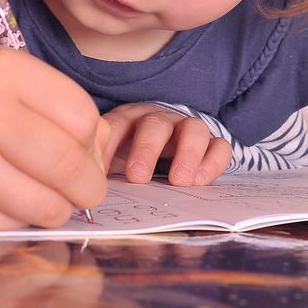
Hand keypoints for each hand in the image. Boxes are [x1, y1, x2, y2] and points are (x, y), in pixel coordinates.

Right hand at [0, 46, 108, 229]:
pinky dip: (19, 220)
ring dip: (56, 208)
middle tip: (83, 192)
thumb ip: (63, 112)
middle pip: (70, 163)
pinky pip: (14, 224)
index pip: (83, 117)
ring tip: (37, 194)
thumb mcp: (10, 87)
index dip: (93, 143)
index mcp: (4, 70)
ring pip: (49, 204)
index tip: (82, 153)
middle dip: (89, 187)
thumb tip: (104, 155)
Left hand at [101, 104, 231, 185]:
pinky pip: (220, 146)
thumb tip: (87, 188)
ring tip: (179, 181)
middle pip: (155, 125)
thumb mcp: (115, 159)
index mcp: (130, 120)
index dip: (109, 145)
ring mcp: (188, 129)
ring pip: (194, 128)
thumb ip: (104, 168)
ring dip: (187, 154)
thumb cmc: (134, 158)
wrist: (169, 152)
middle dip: (146, 150)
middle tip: (138, 177)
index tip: (101, 171)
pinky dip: (213, 162)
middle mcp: (160, 120)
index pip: (118, 124)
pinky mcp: (212, 143)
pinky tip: (200, 182)